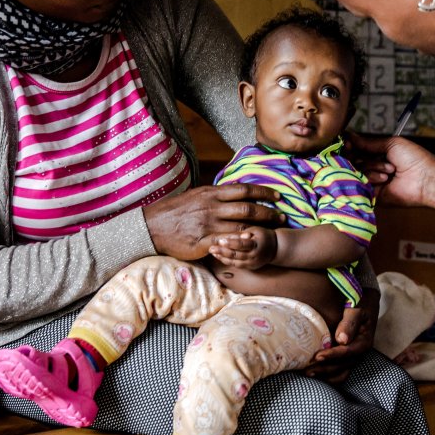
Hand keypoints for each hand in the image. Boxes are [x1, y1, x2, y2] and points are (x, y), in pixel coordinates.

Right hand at [142, 184, 283, 260]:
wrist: (152, 226)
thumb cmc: (175, 211)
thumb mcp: (196, 195)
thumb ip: (215, 194)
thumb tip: (232, 190)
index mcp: (212, 193)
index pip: (244, 189)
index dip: (264, 192)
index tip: (278, 196)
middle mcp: (212, 207)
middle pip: (248, 208)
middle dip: (269, 213)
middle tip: (282, 217)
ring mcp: (208, 225)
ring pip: (241, 226)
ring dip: (260, 230)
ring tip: (271, 234)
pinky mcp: (202, 241)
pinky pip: (226, 242)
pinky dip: (240, 243)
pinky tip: (252, 245)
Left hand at [208, 226, 277, 268]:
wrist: (276, 248)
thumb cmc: (263, 235)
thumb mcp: (256, 230)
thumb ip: (244, 232)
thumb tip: (232, 235)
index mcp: (257, 245)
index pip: (242, 244)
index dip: (231, 243)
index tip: (220, 240)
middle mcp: (254, 256)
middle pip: (236, 255)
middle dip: (222, 251)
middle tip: (211, 247)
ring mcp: (252, 263)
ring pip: (234, 262)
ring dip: (222, 257)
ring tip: (212, 252)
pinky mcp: (250, 267)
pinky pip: (236, 265)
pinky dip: (227, 261)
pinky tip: (219, 256)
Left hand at [306, 288, 379, 383]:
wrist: (365, 301)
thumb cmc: (360, 302)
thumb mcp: (357, 308)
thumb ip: (350, 322)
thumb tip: (342, 340)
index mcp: (364, 341)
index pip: (347, 352)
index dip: (332, 355)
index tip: (317, 356)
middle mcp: (359, 352)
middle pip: (342, 365)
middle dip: (325, 368)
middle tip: (307, 369)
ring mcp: (354, 356)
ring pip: (341, 371)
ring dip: (325, 374)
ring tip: (308, 373)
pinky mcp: (348, 357)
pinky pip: (340, 372)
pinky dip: (329, 375)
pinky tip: (316, 374)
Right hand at [345, 132, 434, 205]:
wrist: (425, 179)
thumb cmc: (414, 159)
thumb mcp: (390, 144)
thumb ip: (368, 143)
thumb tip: (350, 136)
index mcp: (378, 156)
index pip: (356, 151)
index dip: (351, 147)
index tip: (348, 144)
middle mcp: (374, 169)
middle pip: (353, 162)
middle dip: (362, 158)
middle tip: (373, 157)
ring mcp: (373, 183)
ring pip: (357, 172)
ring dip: (373, 167)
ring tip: (390, 170)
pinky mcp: (373, 196)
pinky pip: (361, 185)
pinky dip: (372, 179)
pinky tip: (385, 178)